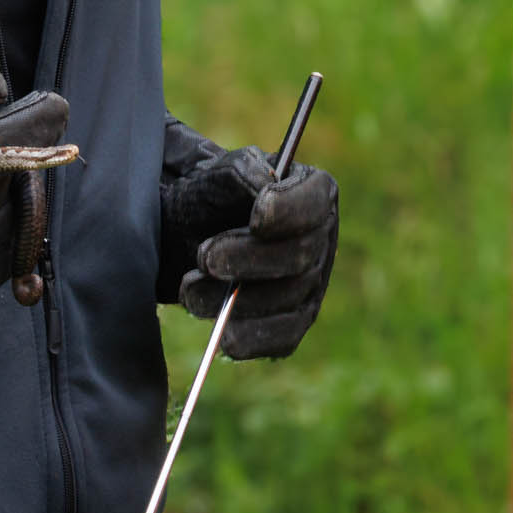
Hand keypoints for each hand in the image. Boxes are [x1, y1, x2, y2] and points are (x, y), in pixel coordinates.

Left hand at [161, 130, 340, 359]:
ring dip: (237, 300)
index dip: (290, 211)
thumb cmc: (215, 197)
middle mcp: (322, 239)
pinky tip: (224, 337)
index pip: (314, 203)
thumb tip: (260, 187)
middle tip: (205, 258)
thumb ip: (241, 173)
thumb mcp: (222, 173)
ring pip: (288, 298)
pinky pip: (285, 338)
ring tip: (190, 291)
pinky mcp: (295, 319)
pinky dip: (254, 339)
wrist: (196, 233)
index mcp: (314, 192)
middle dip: (249, 259)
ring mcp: (313, 283)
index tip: (255, 217)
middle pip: (300, 255)